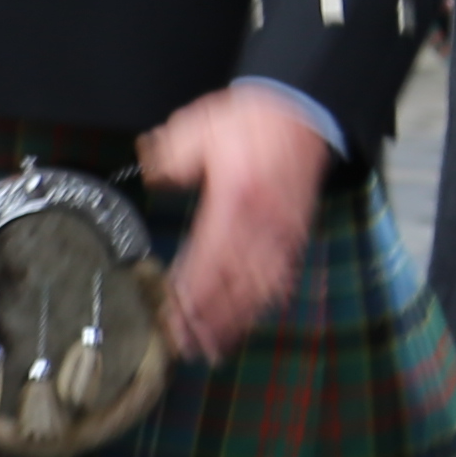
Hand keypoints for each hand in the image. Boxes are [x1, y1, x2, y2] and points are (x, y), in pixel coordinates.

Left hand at [132, 85, 330, 365]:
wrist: (300, 109)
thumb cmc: (250, 120)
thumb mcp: (197, 128)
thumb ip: (171, 157)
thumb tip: (155, 175)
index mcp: (234, 198)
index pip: (208, 256)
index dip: (191, 291)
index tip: (174, 315)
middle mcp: (261, 221)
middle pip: (233, 281)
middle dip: (211, 318)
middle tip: (189, 347)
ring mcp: (282, 229)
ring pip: (259, 284)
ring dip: (237, 318)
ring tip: (216, 345)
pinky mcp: (295, 230)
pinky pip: (282, 272)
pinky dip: (267, 299)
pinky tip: (254, 316)